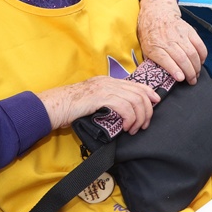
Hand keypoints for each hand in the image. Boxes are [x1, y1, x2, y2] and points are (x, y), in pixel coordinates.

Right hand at [37, 76, 159, 133]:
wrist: (54, 106)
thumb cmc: (70, 108)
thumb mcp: (93, 101)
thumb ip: (107, 102)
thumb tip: (122, 112)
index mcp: (107, 81)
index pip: (135, 84)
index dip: (149, 92)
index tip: (156, 102)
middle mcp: (108, 82)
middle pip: (139, 92)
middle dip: (147, 110)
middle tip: (144, 125)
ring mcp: (104, 88)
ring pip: (135, 100)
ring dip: (139, 117)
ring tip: (134, 129)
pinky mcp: (101, 98)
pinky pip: (125, 107)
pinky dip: (130, 118)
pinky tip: (127, 127)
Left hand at [137, 0, 206, 83]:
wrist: (157, 14)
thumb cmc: (150, 34)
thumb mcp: (145, 48)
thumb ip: (153, 61)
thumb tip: (161, 76)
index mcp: (155, 47)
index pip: (166, 60)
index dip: (175, 70)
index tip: (181, 79)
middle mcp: (168, 40)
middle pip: (182, 58)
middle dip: (190, 72)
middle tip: (192, 80)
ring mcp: (179, 35)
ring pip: (192, 53)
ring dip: (197, 66)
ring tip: (197, 74)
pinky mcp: (189, 30)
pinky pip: (199, 44)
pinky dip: (202, 55)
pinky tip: (201, 61)